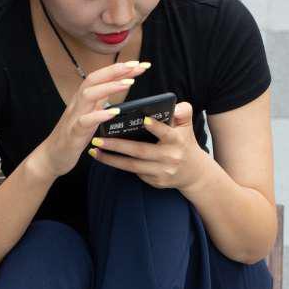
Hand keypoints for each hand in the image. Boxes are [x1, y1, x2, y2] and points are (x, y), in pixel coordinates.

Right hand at [39, 60, 151, 178]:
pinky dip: (99, 115)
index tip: (139, 64)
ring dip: (109, 87)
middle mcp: (77, 104)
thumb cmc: (72, 137)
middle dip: (115, 70)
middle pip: (94, 79)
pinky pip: (85, 121)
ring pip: (88, 94)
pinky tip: (113, 112)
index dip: (119, 69)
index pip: (101, 78)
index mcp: (83, 100)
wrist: (51, 157)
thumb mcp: (89, 116)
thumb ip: (100, 102)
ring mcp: (74, 118)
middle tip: (137, 65)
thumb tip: (114, 88)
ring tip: (128, 83)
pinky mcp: (72, 134)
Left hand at [87, 101, 208, 193]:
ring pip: (132, 166)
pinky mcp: (155, 182)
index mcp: (177, 141)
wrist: (193, 173)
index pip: (166, 133)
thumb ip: (183, 111)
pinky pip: (135, 172)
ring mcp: (161, 172)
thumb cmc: (185, 142)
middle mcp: (169, 158)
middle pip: (140, 151)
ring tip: (95, 151)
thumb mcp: (187, 125)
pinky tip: (105, 158)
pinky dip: (119, 166)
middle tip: (98, 140)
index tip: (144, 120)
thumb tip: (173, 105)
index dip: (156, 127)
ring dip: (111, 159)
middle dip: (117, 146)